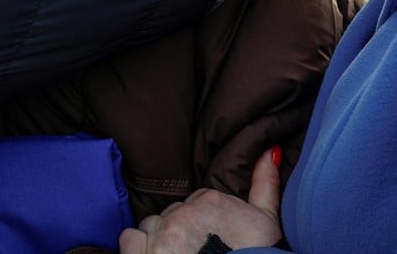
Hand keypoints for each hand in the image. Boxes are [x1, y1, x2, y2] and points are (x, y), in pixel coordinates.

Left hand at [118, 149, 282, 252]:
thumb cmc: (257, 253)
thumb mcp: (267, 221)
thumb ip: (264, 185)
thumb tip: (268, 152)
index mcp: (209, 199)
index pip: (193, 204)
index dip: (198, 223)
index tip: (208, 238)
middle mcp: (183, 213)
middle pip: (170, 215)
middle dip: (178, 231)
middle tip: (194, 250)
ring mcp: (163, 234)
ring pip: (149, 225)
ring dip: (157, 239)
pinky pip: (129, 239)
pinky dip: (137, 248)